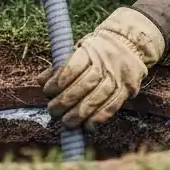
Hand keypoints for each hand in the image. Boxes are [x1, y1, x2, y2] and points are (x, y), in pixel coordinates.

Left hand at [39, 7, 165, 128]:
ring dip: (80, 113)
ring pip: (98, 98)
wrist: (129, 43)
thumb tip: (41, 81)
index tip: (48, 91)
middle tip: (53, 111)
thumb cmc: (96, 50)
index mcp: (90, 51)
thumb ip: (60, 66)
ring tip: (67, 122)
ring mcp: (118, 77)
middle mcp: (106, 63)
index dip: (58, 82)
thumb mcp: (78, 49)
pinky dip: (99, 118)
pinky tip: (87, 126)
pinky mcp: (127, 89)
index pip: (72, 68)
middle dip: (66, 101)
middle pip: (84, 85)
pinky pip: (112, 106)